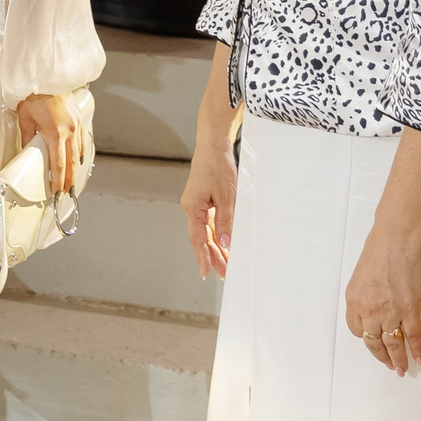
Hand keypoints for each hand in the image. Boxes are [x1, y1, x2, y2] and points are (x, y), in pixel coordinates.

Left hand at [17, 90, 87, 196]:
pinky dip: (80, 151)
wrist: (47, 75)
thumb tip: (27, 151)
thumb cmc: (34, 94)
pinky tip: (78, 158)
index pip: (58, 164)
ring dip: (76, 168)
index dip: (58, 180)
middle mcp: (69, 131)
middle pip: (71, 163)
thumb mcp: (25, 117)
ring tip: (73, 180)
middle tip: (68, 193)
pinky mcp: (79, 118)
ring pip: (78, 152)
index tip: (57, 192)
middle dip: (70, 180)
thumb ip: (27, 136)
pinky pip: (82, 140)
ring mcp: (76, 125)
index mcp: (55, 134)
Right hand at [181, 139, 237, 279]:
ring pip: (206, 232)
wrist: (214, 146)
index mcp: (193, 207)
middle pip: (201, 238)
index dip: (202, 257)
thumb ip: (226, 221)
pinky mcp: (205, 201)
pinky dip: (218, 234)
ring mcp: (198, 205)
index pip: (197, 238)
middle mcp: (192, 208)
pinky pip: (211, 223)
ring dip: (216, 247)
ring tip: (227, 263)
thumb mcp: (226, 196)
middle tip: (224, 273)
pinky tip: (226, 244)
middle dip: (213, 256)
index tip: (206, 273)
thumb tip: (226, 243)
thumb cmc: (218, 166)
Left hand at [345, 216, 420, 372]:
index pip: (356, 330)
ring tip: (403, 369)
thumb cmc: (378, 252)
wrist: (396, 242)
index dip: (366, 337)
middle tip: (390, 366)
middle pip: (374, 341)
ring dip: (399, 359)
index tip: (373, 340)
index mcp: (353, 301)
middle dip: (382, 356)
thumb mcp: (360, 277)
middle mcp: (369, 311)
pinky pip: (413, 335)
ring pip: (394, 343)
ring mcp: (390, 313)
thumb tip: (373, 310)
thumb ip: (364, 296)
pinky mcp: (410, 310)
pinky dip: (417, 349)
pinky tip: (420, 358)